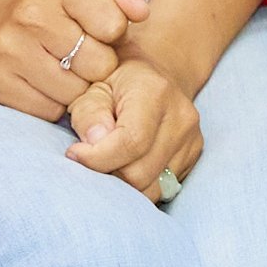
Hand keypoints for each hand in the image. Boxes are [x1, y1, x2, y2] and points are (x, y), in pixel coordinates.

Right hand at [0, 0, 152, 122]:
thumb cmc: (60, 10)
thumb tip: (142, 12)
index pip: (114, 25)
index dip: (114, 34)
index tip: (101, 30)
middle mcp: (30, 14)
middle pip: (98, 64)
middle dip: (99, 64)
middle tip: (84, 55)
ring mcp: (10, 49)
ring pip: (75, 93)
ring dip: (79, 88)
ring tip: (67, 69)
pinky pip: (50, 110)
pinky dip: (55, 103)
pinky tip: (47, 83)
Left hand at [64, 56, 204, 197]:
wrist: (154, 76)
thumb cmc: (115, 81)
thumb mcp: (92, 87)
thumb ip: (89, 113)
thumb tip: (94, 144)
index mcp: (155, 92)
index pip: (131, 142)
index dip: (97, 158)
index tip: (74, 154)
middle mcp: (181, 117)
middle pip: (139, 173)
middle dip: (107, 174)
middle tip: (89, 159)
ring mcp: (191, 140)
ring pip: (151, 189)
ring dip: (122, 186)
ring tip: (107, 163)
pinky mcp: (192, 158)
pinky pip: (161, 189)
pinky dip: (138, 187)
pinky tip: (126, 165)